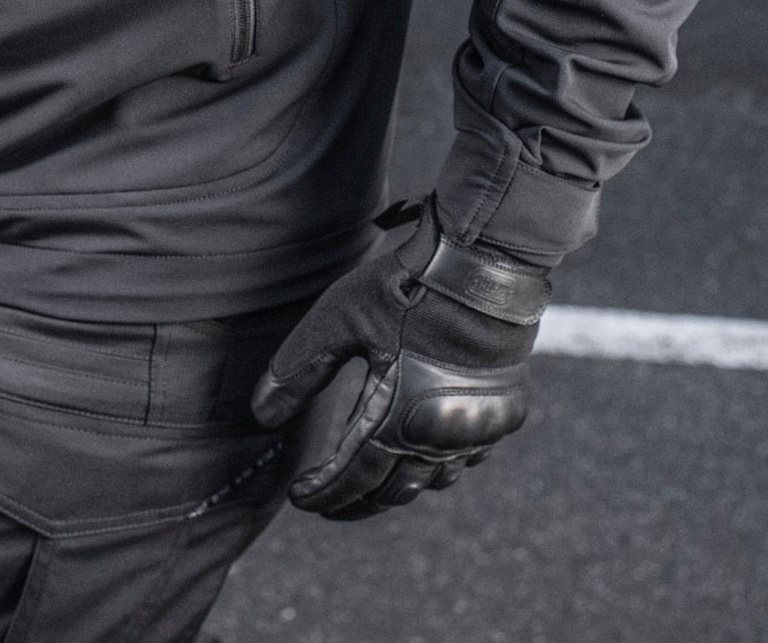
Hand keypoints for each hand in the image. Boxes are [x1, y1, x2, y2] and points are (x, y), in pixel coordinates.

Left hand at [251, 197, 549, 519]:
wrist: (484, 265)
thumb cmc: (407, 288)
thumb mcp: (338, 319)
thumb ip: (299, 370)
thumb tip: (262, 414)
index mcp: (398, 418)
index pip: (354, 476)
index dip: (325, 492)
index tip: (301, 499)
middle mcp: (441, 436)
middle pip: (395, 489)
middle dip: (358, 500)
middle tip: (331, 502)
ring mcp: (478, 429)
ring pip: (435, 480)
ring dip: (401, 486)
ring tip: (372, 484)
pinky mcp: (505, 412)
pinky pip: (469, 458)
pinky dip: (442, 464)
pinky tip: (427, 453)